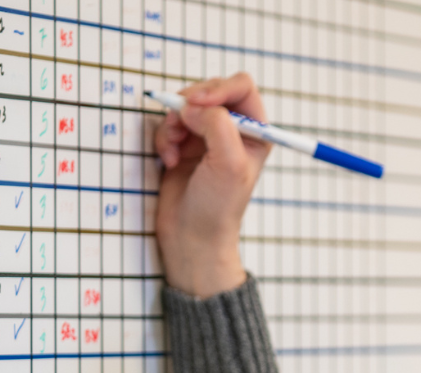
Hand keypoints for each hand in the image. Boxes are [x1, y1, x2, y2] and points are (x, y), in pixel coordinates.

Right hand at [154, 72, 271, 297]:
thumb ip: (217, 125)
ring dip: (174, 123)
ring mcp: (207, 136)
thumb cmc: (218, 207)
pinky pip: (169, 124)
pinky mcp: (184, 145)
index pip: (242, 87)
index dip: (219, 88)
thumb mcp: (228, 164)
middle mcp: (233, 130)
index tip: (197, 101)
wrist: (192, 236)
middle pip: (210, 91)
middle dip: (190, 104)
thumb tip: (193, 104)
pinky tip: (169, 161)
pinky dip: (165, 138)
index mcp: (255, 131)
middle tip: (179, 121)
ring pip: (185, 106)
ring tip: (174, 150)